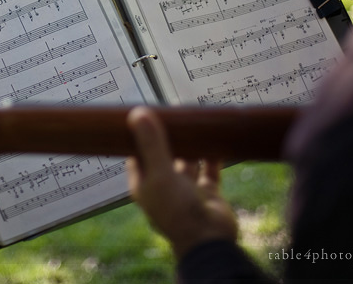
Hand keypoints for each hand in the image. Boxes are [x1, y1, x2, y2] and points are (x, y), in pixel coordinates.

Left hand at [126, 106, 238, 257]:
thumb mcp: (160, 173)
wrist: (209, 240)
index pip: (137, 155)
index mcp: (144, 184)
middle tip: (176, 111)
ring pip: (188, 160)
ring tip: (196, 120)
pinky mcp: (207, 192)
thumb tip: (138, 113)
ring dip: (191, 144)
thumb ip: (151, 144)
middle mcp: (163, 186)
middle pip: (164, 155)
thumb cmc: (176, 210)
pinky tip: (215, 138)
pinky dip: (212, 155)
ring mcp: (186, 189)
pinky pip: (209, 169)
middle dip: (169, 136)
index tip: (146, 114)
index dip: (140, 136)